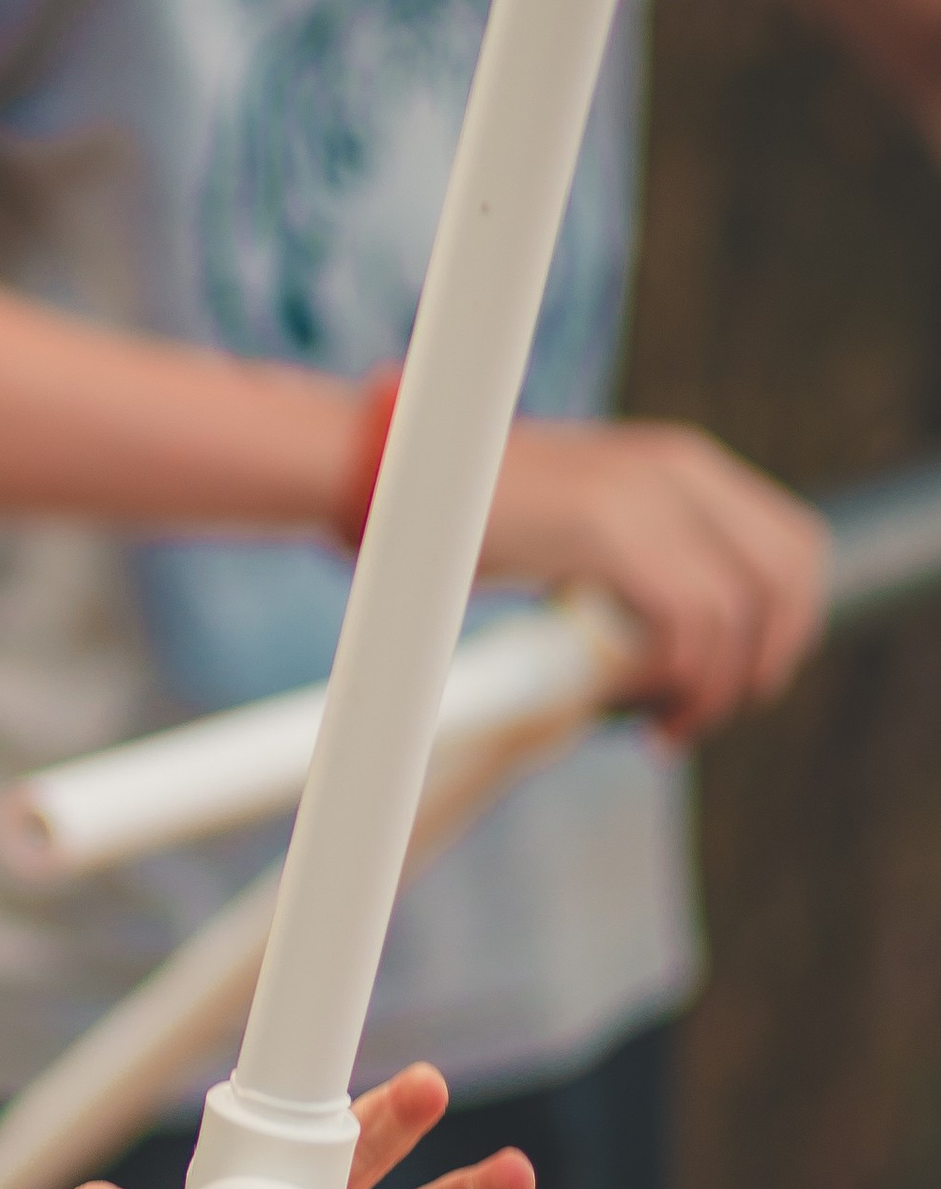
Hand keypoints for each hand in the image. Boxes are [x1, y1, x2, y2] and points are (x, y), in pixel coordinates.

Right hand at [484, 415, 825, 740]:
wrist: (395, 479)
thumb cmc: (471, 519)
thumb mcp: (580, 529)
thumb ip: (639, 562)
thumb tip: (676, 648)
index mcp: (682, 462)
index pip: (794, 545)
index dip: (790, 623)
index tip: (746, 681)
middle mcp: (679, 468)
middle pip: (788, 576)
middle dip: (765, 660)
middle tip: (710, 712)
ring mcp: (646, 493)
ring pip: (740, 611)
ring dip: (713, 686)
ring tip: (666, 726)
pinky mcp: (607, 527)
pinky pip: (688, 619)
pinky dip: (679, 678)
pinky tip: (641, 711)